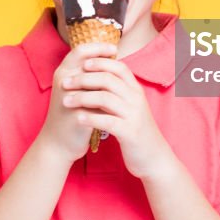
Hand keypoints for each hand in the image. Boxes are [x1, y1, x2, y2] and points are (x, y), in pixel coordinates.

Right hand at [36, 42, 116, 163]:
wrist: (57, 142)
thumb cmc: (69, 113)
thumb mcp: (74, 89)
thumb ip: (86, 75)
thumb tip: (108, 59)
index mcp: (62, 73)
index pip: (80, 50)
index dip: (98, 47)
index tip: (114, 48)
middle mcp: (63, 82)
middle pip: (88, 61)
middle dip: (107, 61)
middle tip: (122, 62)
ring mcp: (68, 98)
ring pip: (93, 81)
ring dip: (110, 78)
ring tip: (123, 79)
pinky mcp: (76, 115)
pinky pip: (97, 103)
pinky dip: (109, 99)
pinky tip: (120, 98)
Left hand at [61, 57, 176, 180]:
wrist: (154, 156)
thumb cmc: (135, 128)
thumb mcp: (130, 106)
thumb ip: (118, 91)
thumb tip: (97, 75)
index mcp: (136, 90)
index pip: (118, 67)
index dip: (100, 62)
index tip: (81, 63)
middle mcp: (136, 99)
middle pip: (108, 80)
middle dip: (83, 79)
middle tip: (65, 83)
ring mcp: (134, 115)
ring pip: (105, 98)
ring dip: (82, 98)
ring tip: (66, 101)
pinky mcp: (130, 133)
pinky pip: (108, 121)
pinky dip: (91, 118)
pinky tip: (78, 118)